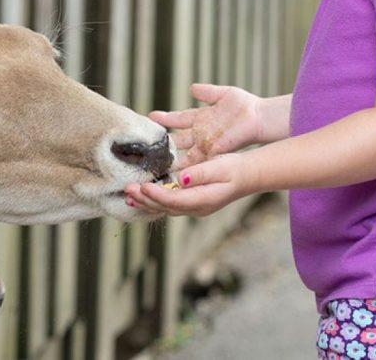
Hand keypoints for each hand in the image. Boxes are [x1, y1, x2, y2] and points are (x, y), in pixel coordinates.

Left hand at [123, 153, 254, 217]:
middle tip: (127, 190)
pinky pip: (169, 204)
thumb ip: (200, 173)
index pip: (175, 200)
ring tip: (129, 196)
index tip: (142, 187)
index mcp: (204, 200)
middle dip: (145, 200)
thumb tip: (182, 178)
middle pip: (166, 207)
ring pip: (165, 208)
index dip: (157, 195)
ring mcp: (194, 207)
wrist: (248, 176)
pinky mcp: (192, 202)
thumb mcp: (220, 167)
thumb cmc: (235, 169)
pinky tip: (143, 196)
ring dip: (146, 202)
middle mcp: (197, 208)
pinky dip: (154, 200)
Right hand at [150, 83, 262, 168]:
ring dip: (172, 160)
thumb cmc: (244, 105)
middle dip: (163, 145)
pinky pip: (199, 162)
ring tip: (155, 165)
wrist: (259, 118)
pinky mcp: (215, 153)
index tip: (149, 116)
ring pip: (185, 154)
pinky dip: (188, 168)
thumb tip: (192, 88)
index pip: (178, 118)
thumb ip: (206, 92)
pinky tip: (176, 173)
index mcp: (200, 118)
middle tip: (144, 149)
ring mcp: (207, 144)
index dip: (164, 119)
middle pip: (177, 140)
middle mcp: (200, 133)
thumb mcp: (222, 94)